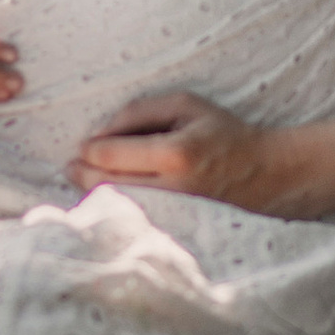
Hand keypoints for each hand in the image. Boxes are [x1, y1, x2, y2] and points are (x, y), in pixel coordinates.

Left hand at [70, 91, 314, 214]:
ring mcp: (172, 215)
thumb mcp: (184, 105)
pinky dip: (113, 207)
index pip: (109, 155)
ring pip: (114, 206)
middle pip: (104, 185)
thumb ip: (138, 113)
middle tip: (70, 165)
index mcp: (174, 154)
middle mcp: (171, 190)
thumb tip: (98, 134)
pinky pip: (131, 217)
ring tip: (83, 177)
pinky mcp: (173, 229)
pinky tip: (107, 196)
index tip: (82, 145)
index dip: (88, 149)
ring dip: (92, 193)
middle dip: (81, 173)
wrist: (264, 176)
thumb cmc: (222, 133)